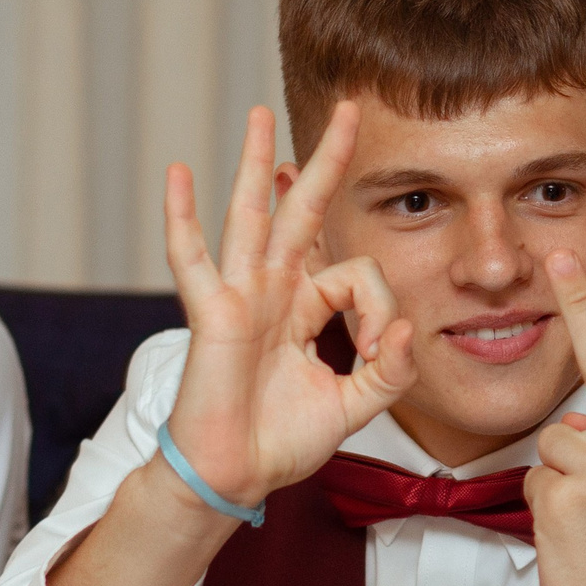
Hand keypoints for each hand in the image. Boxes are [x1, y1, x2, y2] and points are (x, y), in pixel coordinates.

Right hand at [160, 101, 415, 508]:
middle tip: (348, 110)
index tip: (378, 351)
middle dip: (324, 160)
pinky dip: (181, 216)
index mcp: (306, 307)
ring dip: (255, 162)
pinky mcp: (211, 313)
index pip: (355, 274)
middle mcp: (273, 290)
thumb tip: (407, 329)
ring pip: (251, 215)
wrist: (234, 475)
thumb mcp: (355, 406)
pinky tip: (178, 173)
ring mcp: (239, 296)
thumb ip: (390, 371)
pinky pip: (192, 257)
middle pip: (302, 210)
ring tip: (259, 114)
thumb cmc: (282, 442)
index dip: (379, 309)